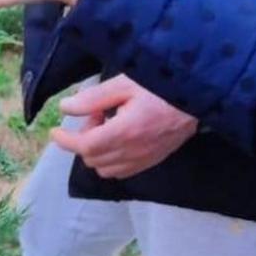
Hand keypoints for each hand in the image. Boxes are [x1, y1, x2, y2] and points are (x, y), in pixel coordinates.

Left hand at [51, 75, 198, 178]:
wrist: (200, 96)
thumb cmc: (161, 85)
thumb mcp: (124, 84)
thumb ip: (93, 98)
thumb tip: (65, 107)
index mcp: (125, 131)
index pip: (84, 146)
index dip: (65, 140)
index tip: (55, 131)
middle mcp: (134, 151)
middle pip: (92, 159)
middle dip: (83, 140)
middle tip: (94, 116)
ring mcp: (145, 159)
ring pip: (106, 169)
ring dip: (97, 152)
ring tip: (107, 126)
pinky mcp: (154, 160)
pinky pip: (123, 171)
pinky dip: (111, 160)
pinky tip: (118, 138)